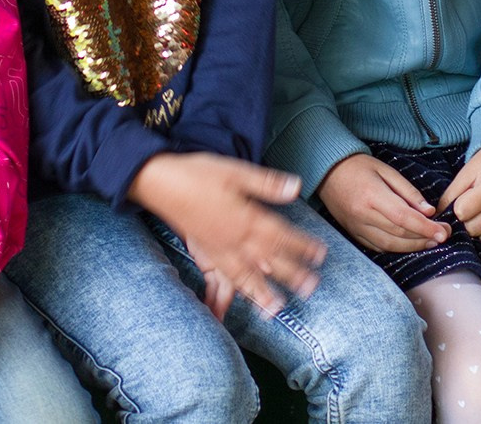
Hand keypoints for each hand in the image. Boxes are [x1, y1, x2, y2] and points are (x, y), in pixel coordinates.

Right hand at [130, 151, 325, 318]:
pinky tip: (243, 298)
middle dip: (291, 274)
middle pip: (268, 259)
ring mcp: (218, 247)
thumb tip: (296, 187)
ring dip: (263, 291)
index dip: (301, 246)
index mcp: (245, 217)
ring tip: (278, 308)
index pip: (280, 235)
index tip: (320, 255)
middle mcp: (233, 238)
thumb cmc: (198, 173)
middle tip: (311, 288)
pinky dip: (236, 289)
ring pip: (245, 274)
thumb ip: (266, 184)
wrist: (160, 182)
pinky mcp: (204, 251)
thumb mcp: (236, 171)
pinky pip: (223, 275)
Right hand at [318, 153, 450, 253]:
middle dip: (424, 237)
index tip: (443, 231)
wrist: (327, 172)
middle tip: (443, 236)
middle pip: (398, 234)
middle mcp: (363, 215)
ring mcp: (356, 227)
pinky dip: (395, 248)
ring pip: (389, 245)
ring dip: (413, 247)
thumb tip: (428, 211)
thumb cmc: (359, 167)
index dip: (425, 227)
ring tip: (431, 242)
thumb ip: (408, 191)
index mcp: (372, 196)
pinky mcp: (353, 233)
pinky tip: (409, 244)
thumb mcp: (386, 170)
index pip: (403, 217)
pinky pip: (377, 246)